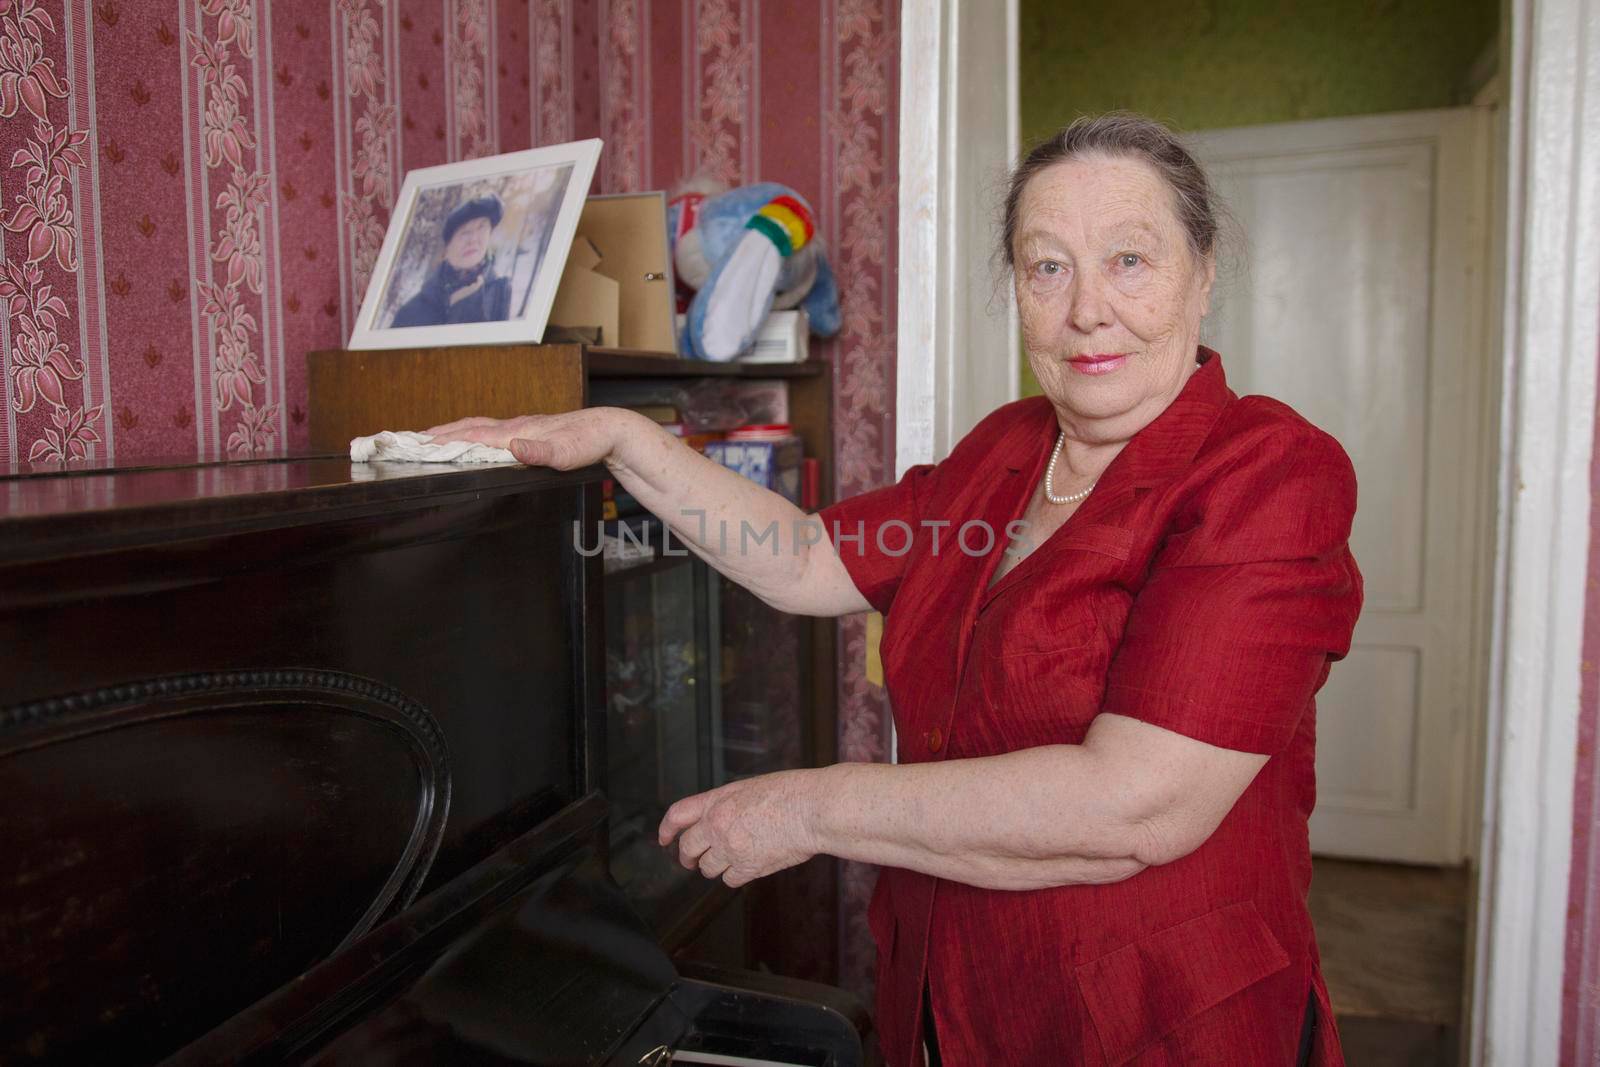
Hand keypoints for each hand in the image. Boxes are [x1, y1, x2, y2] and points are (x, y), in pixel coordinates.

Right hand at [426, 407, 642, 469]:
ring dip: (455, 431)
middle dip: (441, 433)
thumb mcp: (567, 452)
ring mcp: (522, 427)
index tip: (419, 443)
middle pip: (470, 427)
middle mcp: (516, 426)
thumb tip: (513, 446)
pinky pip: (493, 432)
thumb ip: (540, 451)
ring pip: (480, 427)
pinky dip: (474, 434)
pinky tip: (474, 440)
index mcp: (518, 431)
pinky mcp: (530, 431)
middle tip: (413, 439)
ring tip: (434, 437)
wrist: (609, 429)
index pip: (474, 434)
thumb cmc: (589, 441)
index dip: (446, 440)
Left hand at [658, 769, 823, 887]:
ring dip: (716, 866)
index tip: (664, 838)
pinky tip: (748, 866)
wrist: (812, 809)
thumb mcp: (750, 788)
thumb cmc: (792, 793)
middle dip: (687, 857)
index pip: (678, 815)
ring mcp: (731, 848)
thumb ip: (729, 804)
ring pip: (707, 868)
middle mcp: (718, 825)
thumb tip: (721, 819)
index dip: (666, 829)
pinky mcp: (748, 867)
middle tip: (691, 860)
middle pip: (687, 848)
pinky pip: (730, 880)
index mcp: (718, 800)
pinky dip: (736, 876)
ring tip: (731, 859)